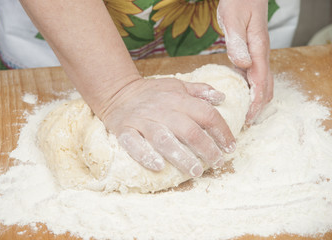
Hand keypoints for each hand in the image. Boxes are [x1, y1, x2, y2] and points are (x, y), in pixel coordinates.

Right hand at [100, 77, 235, 176]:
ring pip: (164, 139)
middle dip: (206, 148)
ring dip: (181, 157)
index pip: (205, 113)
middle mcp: (161, 109)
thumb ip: (199, 91)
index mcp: (177, 98)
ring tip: (195, 171)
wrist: (118, 92)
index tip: (230, 146)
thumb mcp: (176, 85)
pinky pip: (133, 144)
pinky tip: (158, 167)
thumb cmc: (152, 93)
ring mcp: (142, 121)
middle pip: (188, 130)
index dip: (222, 131)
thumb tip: (222, 97)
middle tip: (218, 162)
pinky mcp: (124, 131)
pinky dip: (145, 155)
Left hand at [217, 0, 272, 124]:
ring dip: (254, 100)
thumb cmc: (239, 2)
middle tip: (245, 123)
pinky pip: (252, 76)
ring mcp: (256, 55)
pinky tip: (238, 96)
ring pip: (261, 83)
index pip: (260, 81)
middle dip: (257, 106)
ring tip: (243, 115)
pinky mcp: (250, 53)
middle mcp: (260, 54)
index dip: (256, 102)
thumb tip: (243, 65)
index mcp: (258, 49)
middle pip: (265, 86)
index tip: (249, 118)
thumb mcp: (233, 19)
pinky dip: (248, 89)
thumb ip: (237, 42)